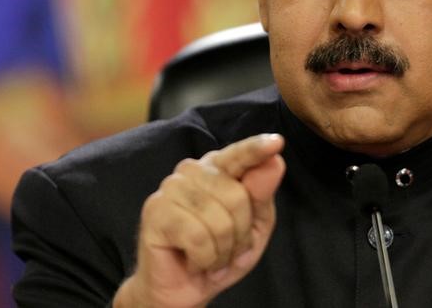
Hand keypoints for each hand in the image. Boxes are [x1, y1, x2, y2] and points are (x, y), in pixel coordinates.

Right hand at [114, 134, 285, 307]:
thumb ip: (262, 195)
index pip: (240, 154)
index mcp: (217, 168)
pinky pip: (198, 237)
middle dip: (240, 234)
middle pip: (237, 196)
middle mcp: (192, 170)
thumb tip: (275, 162)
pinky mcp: (155, 212)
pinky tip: (194, 260)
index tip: (277, 142)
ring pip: (219, 219)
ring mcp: (170, 188)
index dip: (257, 148)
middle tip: (227, 249)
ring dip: (222, 250)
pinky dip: (205, 259)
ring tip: (211, 256)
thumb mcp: (253, 228)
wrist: (184, 289)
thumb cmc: (218, 253)